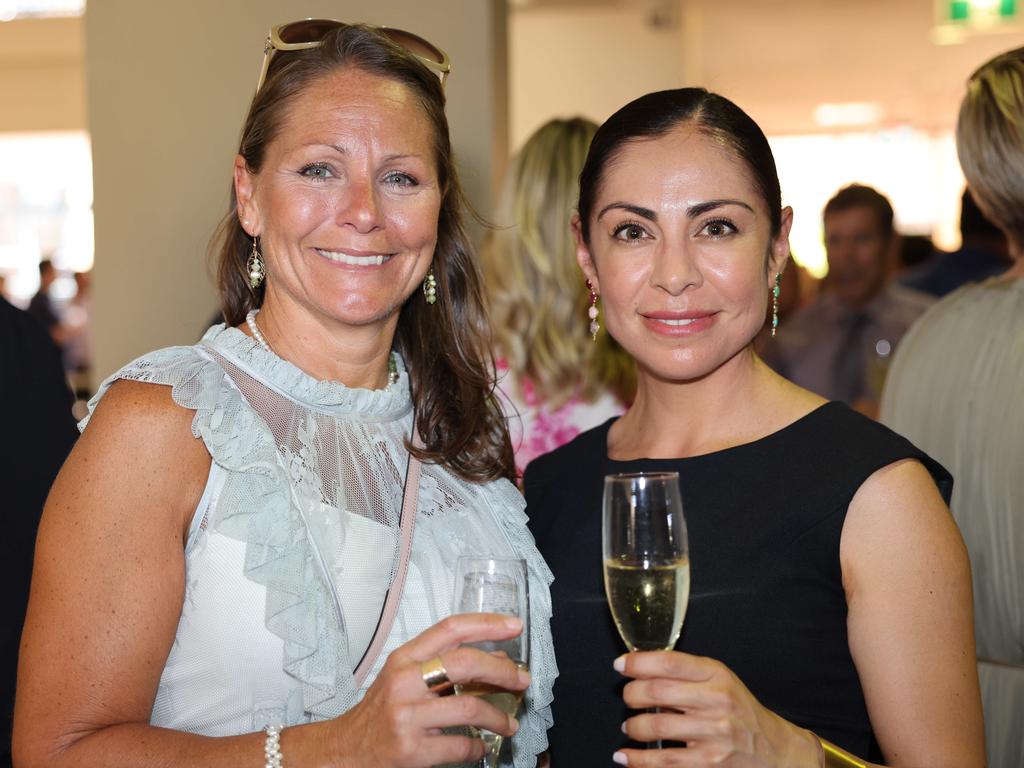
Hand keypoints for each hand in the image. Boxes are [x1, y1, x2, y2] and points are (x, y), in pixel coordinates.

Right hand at [323, 613, 530, 767]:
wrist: (346, 749)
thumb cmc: (381, 711)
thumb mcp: (406, 679)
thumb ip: (446, 666)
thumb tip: (499, 662)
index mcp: (404, 659)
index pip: (450, 629)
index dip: (486, 624)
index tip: (513, 626)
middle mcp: (404, 683)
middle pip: (464, 663)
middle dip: (502, 671)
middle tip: (521, 680)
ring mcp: (407, 717)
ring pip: (469, 709)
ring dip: (498, 717)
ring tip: (508, 724)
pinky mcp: (412, 750)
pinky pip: (460, 745)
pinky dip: (478, 746)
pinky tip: (481, 745)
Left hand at [614, 651, 819, 766]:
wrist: (775, 750)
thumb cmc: (740, 712)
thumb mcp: (721, 681)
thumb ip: (687, 674)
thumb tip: (641, 671)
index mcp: (717, 675)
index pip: (670, 662)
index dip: (638, 662)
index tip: (620, 664)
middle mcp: (716, 701)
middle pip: (658, 691)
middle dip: (631, 694)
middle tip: (627, 698)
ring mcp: (714, 734)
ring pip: (657, 725)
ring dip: (634, 726)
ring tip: (630, 727)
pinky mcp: (710, 763)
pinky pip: (665, 761)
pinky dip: (638, 760)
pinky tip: (625, 756)